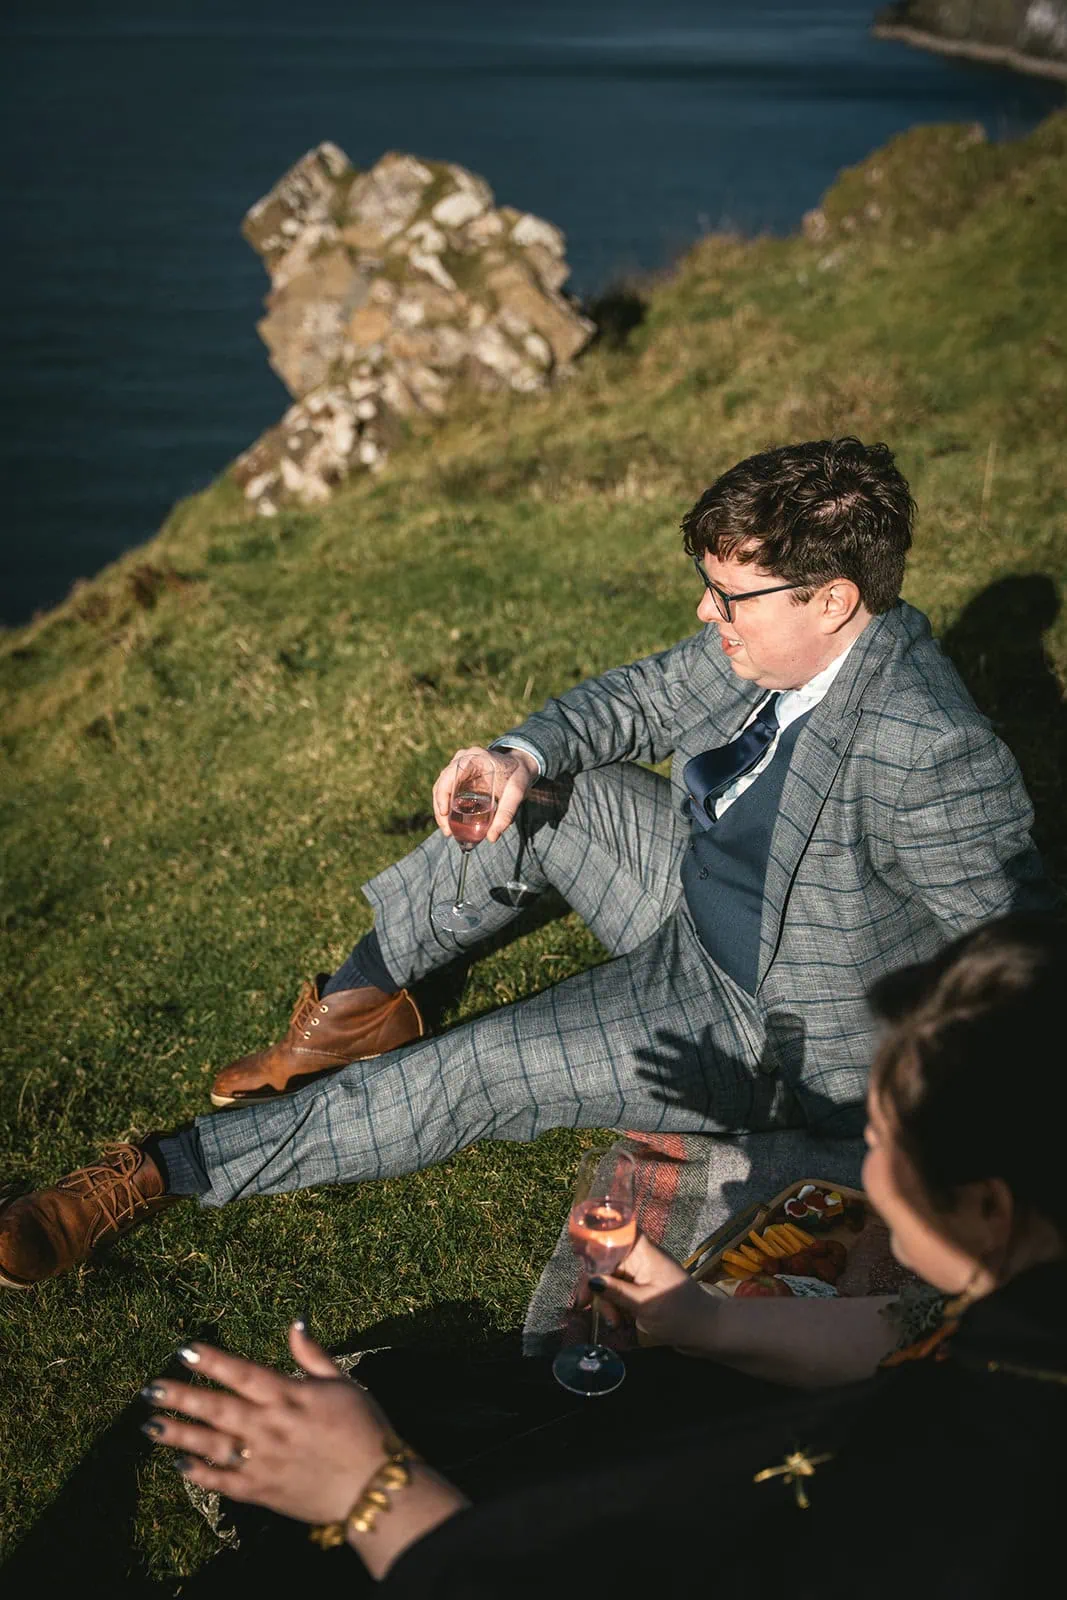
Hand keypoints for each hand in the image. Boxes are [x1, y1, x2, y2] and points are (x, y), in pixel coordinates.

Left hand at [143, 1325, 396, 1524]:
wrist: (374, 1487)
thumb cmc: (364, 1428)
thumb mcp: (343, 1383)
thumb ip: (313, 1355)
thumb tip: (296, 1320)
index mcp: (290, 1396)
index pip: (243, 1373)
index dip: (213, 1361)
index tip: (184, 1350)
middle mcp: (270, 1427)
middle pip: (218, 1409)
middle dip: (182, 1397)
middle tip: (150, 1390)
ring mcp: (263, 1462)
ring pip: (213, 1446)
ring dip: (180, 1435)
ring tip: (150, 1426)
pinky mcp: (263, 1492)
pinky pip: (224, 1483)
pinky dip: (200, 1476)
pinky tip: (178, 1467)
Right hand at [432, 746, 537, 842]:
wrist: (521, 765)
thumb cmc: (519, 774)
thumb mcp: (517, 792)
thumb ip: (507, 813)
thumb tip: (491, 838)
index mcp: (474, 757)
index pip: (450, 774)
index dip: (442, 794)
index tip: (445, 814)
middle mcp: (462, 759)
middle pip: (442, 783)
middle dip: (440, 808)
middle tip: (447, 831)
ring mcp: (458, 767)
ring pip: (441, 789)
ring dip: (441, 810)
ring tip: (448, 831)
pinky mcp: (459, 777)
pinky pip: (447, 792)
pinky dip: (447, 808)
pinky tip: (451, 824)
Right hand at [593, 1234, 717, 1349]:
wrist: (706, 1332)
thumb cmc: (680, 1314)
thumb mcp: (645, 1304)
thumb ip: (617, 1292)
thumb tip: (591, 1280)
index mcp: (645, 1253)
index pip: (616, 1233)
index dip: (595, 1239)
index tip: (579, 1258)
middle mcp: (641, 1260)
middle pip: (607, 1261)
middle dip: (597, 1284)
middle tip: (587, 1306)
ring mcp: (641, 1275)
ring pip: (610, 1280)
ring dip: (606, 1301)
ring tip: (614, 1324)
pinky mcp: (641, 1291)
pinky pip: (619, 1293)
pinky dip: (615, 1307)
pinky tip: (618, 1323)